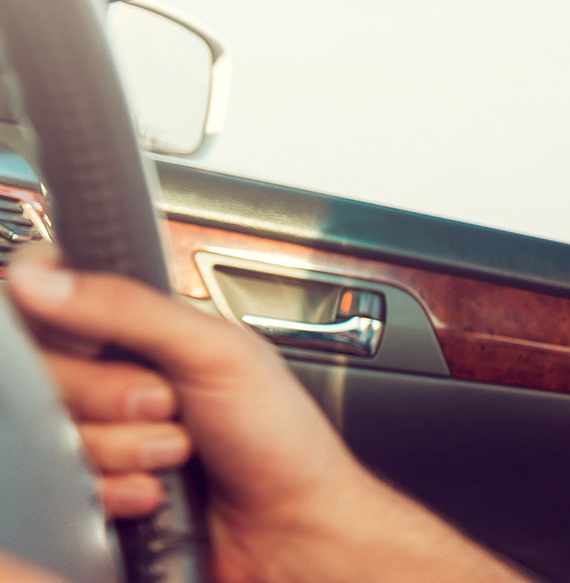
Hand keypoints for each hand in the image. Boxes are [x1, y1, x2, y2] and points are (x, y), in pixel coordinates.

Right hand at [13, 246, 523, 582]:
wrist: (292, 528)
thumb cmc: (279, 439)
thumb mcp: (217, 352)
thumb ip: (130, 309)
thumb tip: (41, 277)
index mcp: (143, 335)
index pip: (58, 303)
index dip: (59, 318)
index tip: (94, 338)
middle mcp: (114, 382)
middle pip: (45, 373)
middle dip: (111, 394)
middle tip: (168, 404)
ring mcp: (105, 438)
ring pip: (51, 434)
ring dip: (122, 448)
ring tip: (178, 452)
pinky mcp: (98, 491)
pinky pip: (63, 488)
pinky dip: (114, 491)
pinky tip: (158, 492)